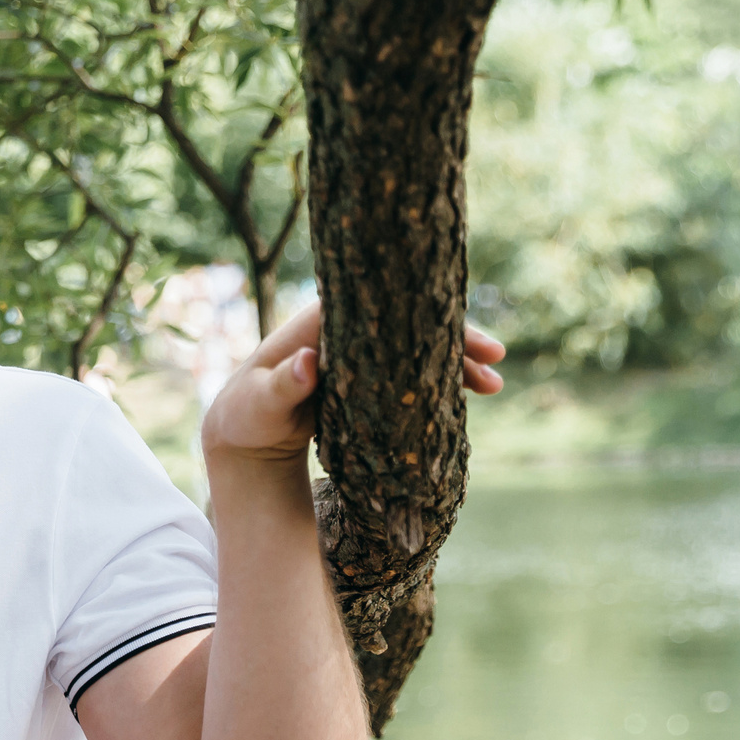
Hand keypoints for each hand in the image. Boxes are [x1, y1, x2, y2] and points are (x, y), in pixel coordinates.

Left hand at [201, 303, 506, 463]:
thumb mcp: (259, 404)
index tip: (453, 333)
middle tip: (495, 359)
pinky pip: (412, 377)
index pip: (381, 307)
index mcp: (321, 324)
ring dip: (456, 364)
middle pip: (410, 325)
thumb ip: (282, 386)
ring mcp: (363, 357)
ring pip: (417, 351)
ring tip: (493, 385)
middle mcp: (347, 333)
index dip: (420, 314)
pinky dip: (440, 385)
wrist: (244, 432)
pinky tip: (470, 396)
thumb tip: (310, 363)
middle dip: (453, 339)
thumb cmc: (247, 413)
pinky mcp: (370, 384)